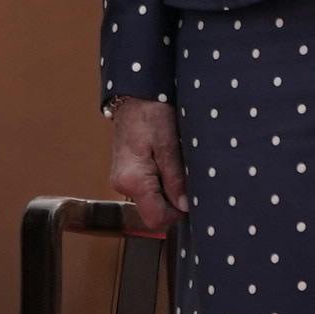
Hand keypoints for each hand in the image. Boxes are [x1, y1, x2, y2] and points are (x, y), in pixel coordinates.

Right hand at [107, 97, 184, 234]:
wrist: (133, 94)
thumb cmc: (151, 112)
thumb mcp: (169, 143)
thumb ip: (175, 178)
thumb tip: (185, 207)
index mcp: (133, 180)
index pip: (157, 219)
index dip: (177, 213)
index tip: (191, 195)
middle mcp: (123, 185)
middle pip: (154, 212)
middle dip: (174, 201)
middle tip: (187, 175)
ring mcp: (122, 181)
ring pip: (152, 201)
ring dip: (169, 191)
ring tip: (177, 164)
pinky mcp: (126, 175)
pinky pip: (148, 190)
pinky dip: (161, 183)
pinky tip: (168, 163)